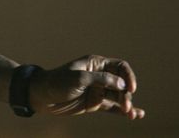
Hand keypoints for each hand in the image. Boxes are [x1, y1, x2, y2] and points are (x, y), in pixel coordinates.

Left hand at [28, 55, 144, 118]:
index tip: (130, 89)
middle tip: (125, 107)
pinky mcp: (94, 104)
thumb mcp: (79, 78)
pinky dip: (123, 111)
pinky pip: (112, 107)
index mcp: (96, 64)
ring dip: (127, 105)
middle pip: (121, 84)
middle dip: (126, 95)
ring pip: (118, 97)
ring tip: (131, 115)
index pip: (119, 67)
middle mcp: (99, 76)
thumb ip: (101, 80)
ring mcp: (97, 90)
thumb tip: (122, 84)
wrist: (41, 96)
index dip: (128, 76)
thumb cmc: (58, 82)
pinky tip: (137, 115)